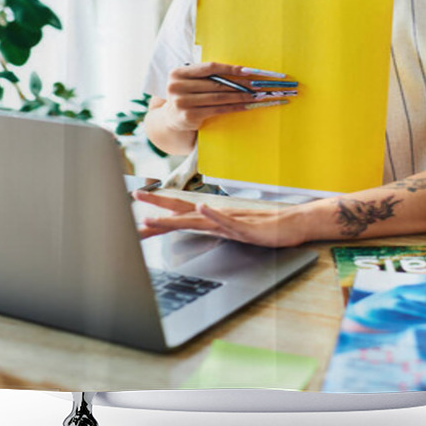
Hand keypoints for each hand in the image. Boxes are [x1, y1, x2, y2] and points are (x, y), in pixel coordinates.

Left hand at [134, 190, 307, 247]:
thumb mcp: (234, 227)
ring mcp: (229, 220)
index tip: (138, 201)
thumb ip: (216, 225)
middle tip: (134, 198)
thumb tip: (198, 223)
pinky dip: (212, 214)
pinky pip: (225, 220)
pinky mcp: (243, 227)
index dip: (158, 206)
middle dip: (155, 207)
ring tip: (151, 217)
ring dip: (172, 218)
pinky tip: (201, 208)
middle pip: (181, 211)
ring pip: (195, 219)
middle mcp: (217, 215)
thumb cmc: (265, 225)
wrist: (292, 223)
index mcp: (213, 216)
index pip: (180, 209)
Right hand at [161, 62, 295, 133]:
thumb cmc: (188, 95)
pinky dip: (235, 107)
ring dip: (241, 96)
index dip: (231, 68)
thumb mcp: (192, 82)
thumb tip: (243, 72)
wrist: (172, 119)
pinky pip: (218, 110)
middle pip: (217, 83)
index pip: (210, 67)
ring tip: (257, 94)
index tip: (250, 71)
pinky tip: (247, 105)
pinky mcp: (189, 117)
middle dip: (241, 83)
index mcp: (178, 73)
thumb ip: (209, 76)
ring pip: (219, 97)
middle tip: (260, 84)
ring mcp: (181, 103)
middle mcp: (176, 86)